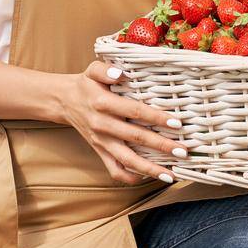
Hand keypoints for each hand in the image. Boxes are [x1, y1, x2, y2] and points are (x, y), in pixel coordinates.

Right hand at [58, 61, 189, 184]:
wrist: (65, 101)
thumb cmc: (86, 84)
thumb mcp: (93, 70)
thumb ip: (105, 69)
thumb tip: (121, 73)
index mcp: (103, 103)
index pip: (134, 111)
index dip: (156, 118)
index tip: (177, 123)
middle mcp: (102, 125)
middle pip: (135, 138)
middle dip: (161, 146)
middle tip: (183, 151)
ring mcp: (101, 142)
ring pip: (127, 160)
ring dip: (149, 169)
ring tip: (170, 175)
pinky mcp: (100, 152)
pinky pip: (114, 170)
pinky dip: (131, 178)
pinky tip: (148, 178)